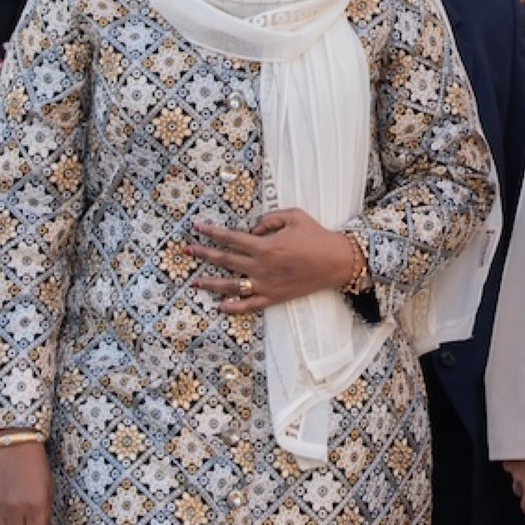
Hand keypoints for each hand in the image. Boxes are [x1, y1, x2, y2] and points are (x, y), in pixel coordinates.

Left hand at [186, 210, 358, 313]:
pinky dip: (233, 308)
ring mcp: (265, 284)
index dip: (212, 232)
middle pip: (225, 260)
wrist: (336, 261)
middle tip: (188, 250)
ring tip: (195, 282)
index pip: (230, 237)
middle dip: (203, 254)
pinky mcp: (273, 297)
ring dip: (210, 284)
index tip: (197, 228)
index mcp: (264, 245)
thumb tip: (252, 229)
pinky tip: (220, 307)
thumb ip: (269, 219)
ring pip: (230, 285)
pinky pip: (248, 305)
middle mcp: (260, 266)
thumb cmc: (316, 236)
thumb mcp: (294, 216)